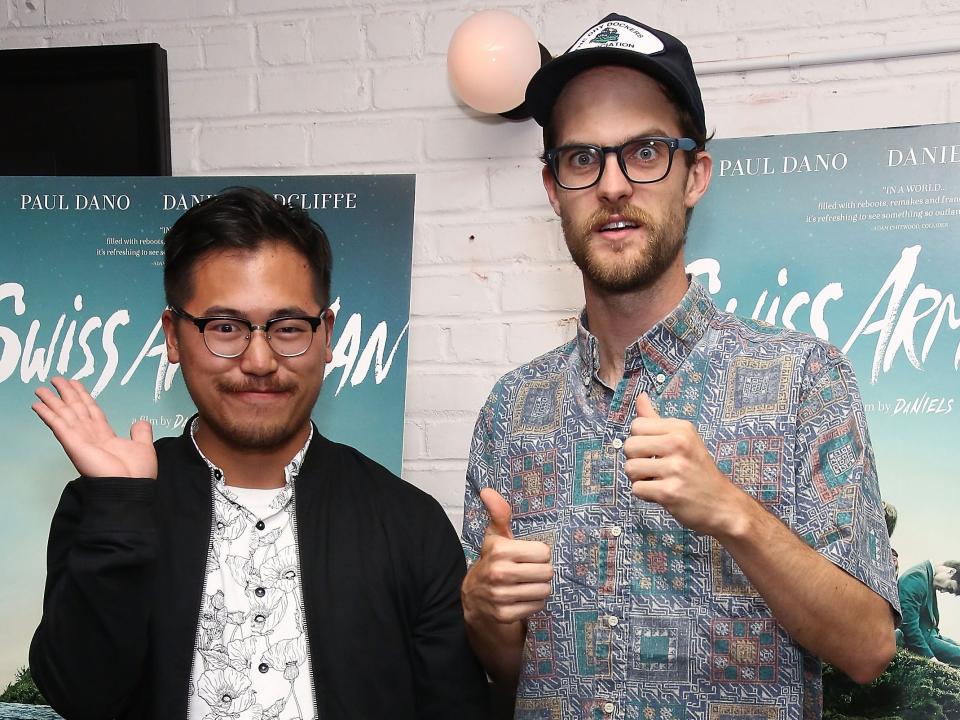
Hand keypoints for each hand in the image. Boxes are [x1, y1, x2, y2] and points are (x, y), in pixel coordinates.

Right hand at [33, 376, 157, 478]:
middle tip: (56, 378)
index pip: (91, 411)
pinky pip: (58, 425)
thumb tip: (140, 422)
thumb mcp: (143, 446)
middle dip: (66, 393)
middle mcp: (90, 436)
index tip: (75, 384)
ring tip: (41, 388)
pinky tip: (38, 405)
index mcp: (105, 436)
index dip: (83, 397)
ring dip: (52, 401)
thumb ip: (141, 433)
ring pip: (64, 414)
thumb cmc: (137, 472)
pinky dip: (47, 414)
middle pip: (75, 409)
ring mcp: (80, 440)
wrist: (130, 486)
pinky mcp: (73, 444)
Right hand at [461, 488, 552, 624]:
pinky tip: (523, 597)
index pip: (543, 552)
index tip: (530, 556)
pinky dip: (534, 603)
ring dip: (540, 588)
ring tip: (528, 584)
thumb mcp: (495, 537)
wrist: (473, 598)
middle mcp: (499, 572)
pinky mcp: (504, 614)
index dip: (540, 554)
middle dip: (542, 571)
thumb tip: (487, 490)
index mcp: (499, 550)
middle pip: (546, 572)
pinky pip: (536, 606)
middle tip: (531, 571)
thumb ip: (498, 514)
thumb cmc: (491, 562)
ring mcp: (501, 596)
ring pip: (544, 590)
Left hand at [623, 393, 750, 537]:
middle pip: (629, 446)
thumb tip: (640, 397)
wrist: (723, 504)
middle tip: (654, 468)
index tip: (655, 451)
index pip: (636, 425)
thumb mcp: (684, 438)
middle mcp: (679, 444)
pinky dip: (645, 494)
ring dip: (639, 478)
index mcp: (681, 428)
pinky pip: (636, 489)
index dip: (640, 440)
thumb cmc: (698, 470)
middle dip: (636, 460)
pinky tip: (662, 493)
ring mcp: (675, 469)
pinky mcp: (669, 492)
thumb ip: (657, 419)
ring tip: (658, 480)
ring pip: (630, 468)